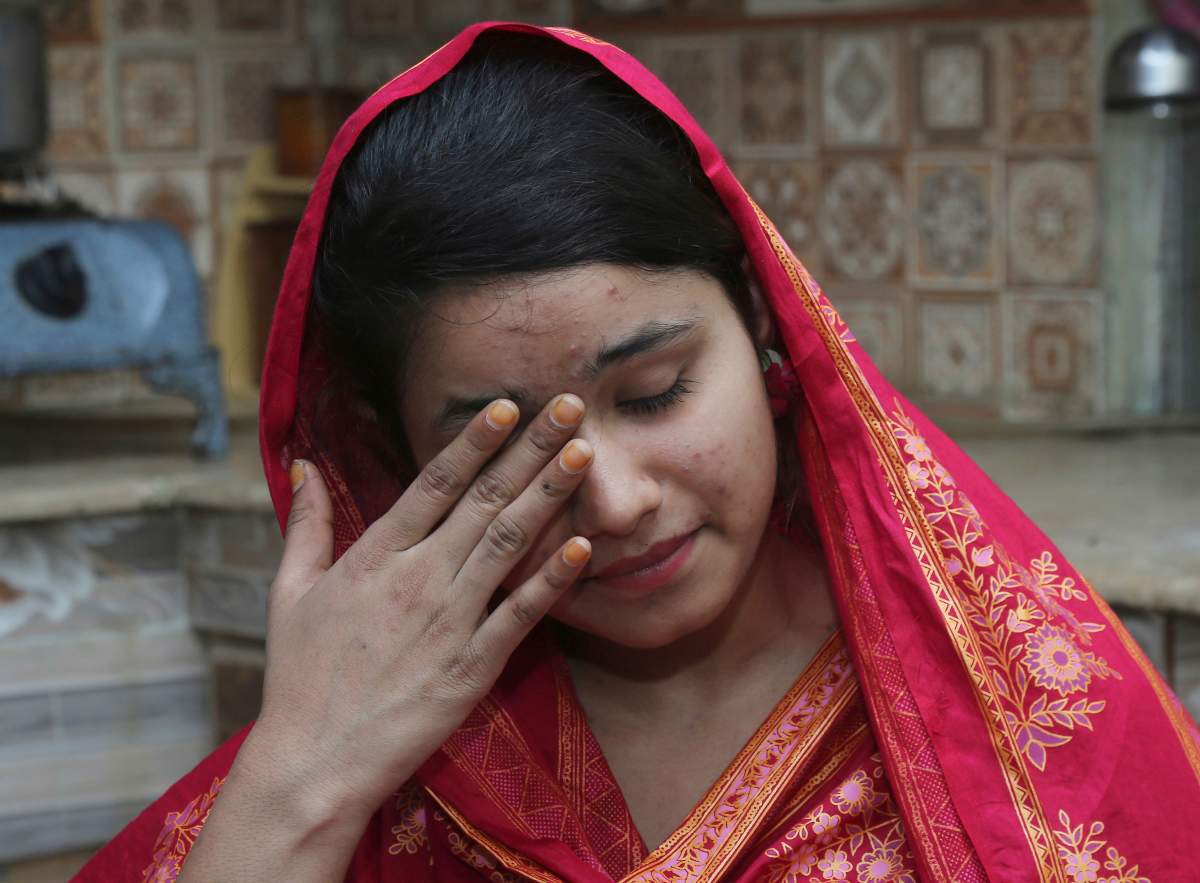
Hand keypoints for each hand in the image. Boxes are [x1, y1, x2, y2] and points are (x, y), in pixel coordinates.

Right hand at [248, 394, 593, 820]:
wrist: (316, 761)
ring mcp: (450, 621)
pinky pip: (521, 613)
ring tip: (584, 453)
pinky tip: (583, 545)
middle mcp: (418, 578)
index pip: (433, 483)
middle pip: (484, 500)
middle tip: (569, 407)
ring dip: (549, 495)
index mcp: (375, 556)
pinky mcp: (474, 665)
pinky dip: (552, 578)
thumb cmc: (299, 675)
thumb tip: (302, 465)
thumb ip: (306, 524)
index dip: (473, 441)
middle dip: (530, 449)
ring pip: (508, 543)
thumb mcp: (290, 592)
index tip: (506, 404)